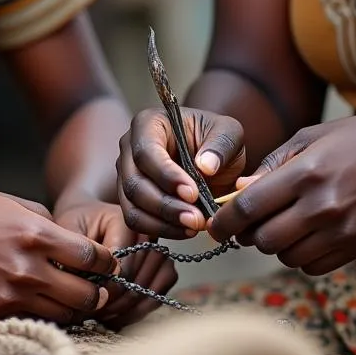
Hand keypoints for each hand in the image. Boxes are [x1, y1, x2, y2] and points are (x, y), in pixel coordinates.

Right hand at [0, 189, 119, 322]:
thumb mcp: (13, 202)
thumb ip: (47, 222)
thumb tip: (70, 242)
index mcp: (35, 234)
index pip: (90, 256)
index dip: (106, 260)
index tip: (108, 260)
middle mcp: (27, 268)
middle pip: (85, 293)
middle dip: (98, 289)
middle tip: (98, 283)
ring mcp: (11, 294)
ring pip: (65, 313)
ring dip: (75, 305)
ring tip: (74, 293)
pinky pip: (36, 318)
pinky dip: (47, 312)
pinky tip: (45, 299)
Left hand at [54, 198, 177, 327]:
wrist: (86, 220)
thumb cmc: (76, 225)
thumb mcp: (69, 231)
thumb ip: (77, 253)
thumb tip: (91, 285)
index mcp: (125, 220)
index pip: (123, 264)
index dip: (105, 288)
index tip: (87, 299)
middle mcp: (147, 233)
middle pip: (138, 279)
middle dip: (115, 302)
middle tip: (93, 312)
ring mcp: (158, 249)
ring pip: (150, 289)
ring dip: (126, 309)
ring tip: (103, 315)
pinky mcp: (163, 267)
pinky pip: (158, 294)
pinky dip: (139, 310)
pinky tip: (117, 315)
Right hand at [116, 107, 246, 238]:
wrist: (212, 158)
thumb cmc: (216, 141)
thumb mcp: (228, 134)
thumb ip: (221, 146)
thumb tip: (205, 167)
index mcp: (148, 123)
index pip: (146, 151)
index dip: (167, 176)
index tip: (193, 193)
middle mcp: (129, 147)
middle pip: (135, 182)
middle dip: (166, 205)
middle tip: (196, 219)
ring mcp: (127, 174)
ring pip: (132, 206)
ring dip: (163, 223)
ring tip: (194, 227)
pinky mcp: (131, 199)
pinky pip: (137, 220)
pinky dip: (160, 230)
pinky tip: (185, 231)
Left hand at [207, 115, 355, 275]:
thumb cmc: (353, 140)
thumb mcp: (308, 138)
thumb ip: (271, 166)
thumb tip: (238, 193)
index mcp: (306, 174)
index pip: (249, 208)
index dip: (224, 221)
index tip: (214, 225)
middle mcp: (322, 206)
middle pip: (264, 239)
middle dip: (247, 234)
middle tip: (247, 222)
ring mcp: (341, 231)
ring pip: (286, 257)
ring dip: (274, 245)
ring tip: (281, 222)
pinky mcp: (355, 247)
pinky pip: (311, 266)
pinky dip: (299, 256)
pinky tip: (304, 234)